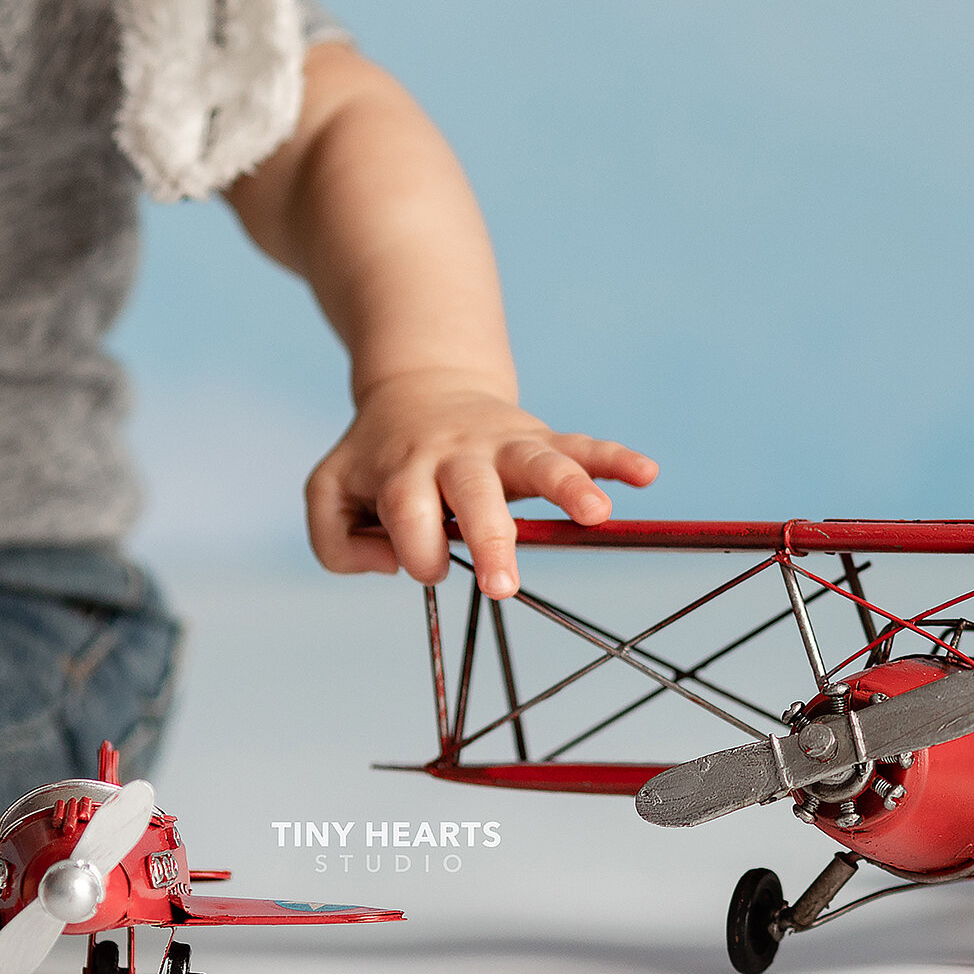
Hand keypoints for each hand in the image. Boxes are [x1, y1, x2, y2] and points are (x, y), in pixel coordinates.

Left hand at [306, 369, 657, 595]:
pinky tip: (646, 473)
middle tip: (502, 586)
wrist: (421, 387)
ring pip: (538, 462)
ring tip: (597, 515)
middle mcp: (456, 454)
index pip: (408, 519)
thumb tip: (393, 562)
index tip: (426, 566)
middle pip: (473, 495)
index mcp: (403, 471)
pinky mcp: (539, 436)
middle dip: (488, 540)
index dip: (415, 552)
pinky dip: (615, 458)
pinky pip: (581, 443)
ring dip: (569, 486)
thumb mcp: (328, 492)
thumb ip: (335, 542)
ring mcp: (502, 443)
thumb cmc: (378, 457)